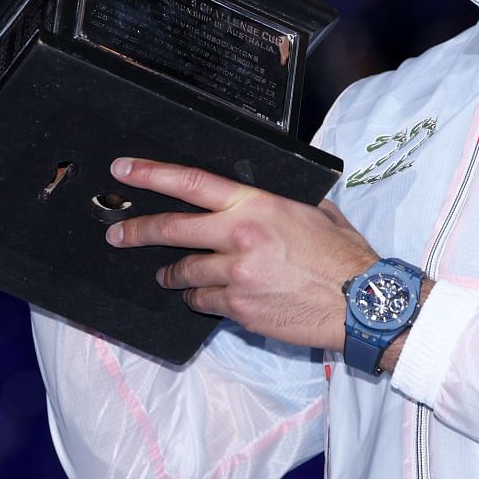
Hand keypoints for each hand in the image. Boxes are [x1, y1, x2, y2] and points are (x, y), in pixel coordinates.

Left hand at [103, 157, 373, 351]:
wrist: (361, 304)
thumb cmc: (344, 256)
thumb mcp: (317, 212)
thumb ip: (281, 203)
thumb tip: (263, 199)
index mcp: (257, 206)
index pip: (192, 184)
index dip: (152, 174)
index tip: (124, 170)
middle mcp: (240, 238)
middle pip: (171, 229)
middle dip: (136, 231)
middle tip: (117, 233)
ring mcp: (236, 276)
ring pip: (184, 271)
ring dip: (171, 273)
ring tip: (165, 274)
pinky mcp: (239, 309)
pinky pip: (204, 301)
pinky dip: (201, 298)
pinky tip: (206, 296)